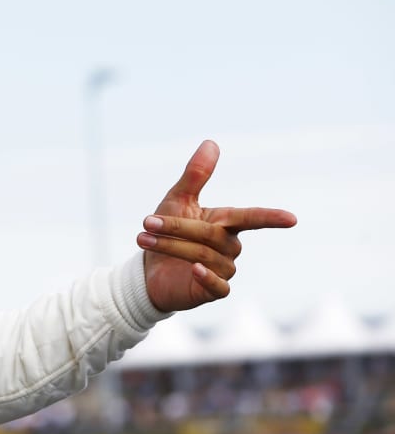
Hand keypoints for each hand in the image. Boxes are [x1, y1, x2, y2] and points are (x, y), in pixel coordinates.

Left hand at [137, 140, 296, 312]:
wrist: (148, 270)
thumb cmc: (166, 231)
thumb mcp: (178, 200)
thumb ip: (196, 175)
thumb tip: (211, 142)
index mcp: (227, 223)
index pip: (252, 218)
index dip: (271, 218)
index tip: (292, 219)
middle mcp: (230, 246)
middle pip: (210, 234)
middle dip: (176, 226)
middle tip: (145, 221)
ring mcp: (224, 270)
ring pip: (203, 255)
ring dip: (171, 246)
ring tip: (142, 238)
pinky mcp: (214, 290)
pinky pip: (218, 286)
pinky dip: (206, 277)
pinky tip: (193, 269)